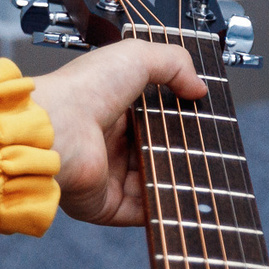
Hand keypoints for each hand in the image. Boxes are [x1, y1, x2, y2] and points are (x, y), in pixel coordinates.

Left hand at [28, 40, 207, 225]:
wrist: (58, 129)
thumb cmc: (86, 89)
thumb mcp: (136, 56)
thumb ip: (173, 63)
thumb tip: (199, 87)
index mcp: (111, 108)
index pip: (152, 117)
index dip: (178, 118)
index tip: (205, 120)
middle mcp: (108, 143)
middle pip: (155, 153)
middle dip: (181, 153)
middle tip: (209, 149)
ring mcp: (106, 176)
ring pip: (151, 183)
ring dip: (175, 181)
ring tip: (203, 175)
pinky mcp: (105, 204)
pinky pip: (140, 212)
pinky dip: (161, 208)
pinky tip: (183, 199)